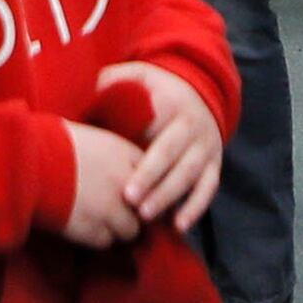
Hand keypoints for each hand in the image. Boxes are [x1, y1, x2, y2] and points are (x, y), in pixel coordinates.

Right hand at [55, 119, 144, 247]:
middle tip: (122, 211)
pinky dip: (98, 237)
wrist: (26, 161)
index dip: (147, 189)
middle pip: (148, 209)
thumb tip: (127, 170)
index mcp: (126, 155)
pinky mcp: (91, 230)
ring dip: (118, 227)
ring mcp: (110, 209)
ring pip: (130, 231)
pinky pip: (106, 242)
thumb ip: (116, 156)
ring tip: (101, 220)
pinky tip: (84, 225)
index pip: (155, 178)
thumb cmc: (53, 142)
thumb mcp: (94, 138)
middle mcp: (125, 183)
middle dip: (136, 212)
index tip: (140, 195)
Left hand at [99, 60, 225, 230]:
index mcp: (172, 104)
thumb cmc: (155, 91)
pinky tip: (178, 226)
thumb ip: (113, 81)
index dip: (142, 156)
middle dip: (153, 180)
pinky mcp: (214, 165)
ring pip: (190, 174)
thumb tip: (88, 90)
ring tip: (147, 216)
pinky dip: (196, 208)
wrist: (199, 92)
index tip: (123, 177)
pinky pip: (208, 188)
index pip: (157, 130)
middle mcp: (193, 125)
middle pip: (173, 155)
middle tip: (130, 201)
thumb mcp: (137, 76)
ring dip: (170, 197)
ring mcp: (206, 146)